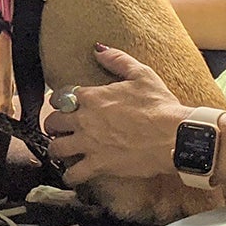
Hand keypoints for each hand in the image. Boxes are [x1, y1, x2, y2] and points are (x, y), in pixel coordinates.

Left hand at [44, 46, 190, 186]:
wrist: (173, 136)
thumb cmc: (159, 105)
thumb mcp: (140, 74)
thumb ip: (117, 60)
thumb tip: (98, 49)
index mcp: (91, 96)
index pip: (61, 97)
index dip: (60, 102)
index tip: (64, 106)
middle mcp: (84, 119)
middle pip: (53, 122)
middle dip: (53, 126)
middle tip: (58, 130)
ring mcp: (89, 144)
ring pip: (56, 148)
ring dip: (56, 150)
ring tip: (61, 152)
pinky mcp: (98, 165)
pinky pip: (74, 174)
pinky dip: (71, 176)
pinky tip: (73, 176)